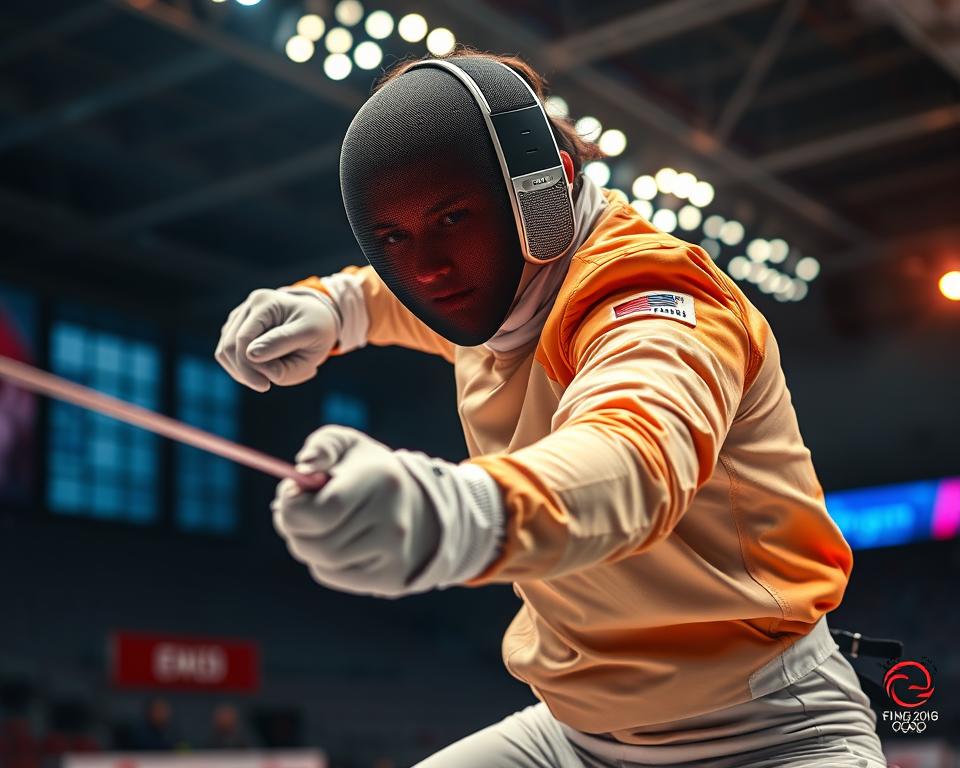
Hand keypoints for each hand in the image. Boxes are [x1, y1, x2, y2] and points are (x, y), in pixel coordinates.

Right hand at [214, 288, 339, 391]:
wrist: (317, 319)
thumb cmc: (317, 328)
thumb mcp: (310, 335)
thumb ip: (282, 345)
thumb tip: (252, 357)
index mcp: (266, 303)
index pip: (244, 340)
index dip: (251, 368)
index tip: (267, 386)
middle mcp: (249, 306)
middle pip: (229, 347)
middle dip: (246, 372)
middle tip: (268, 385)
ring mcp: (240, 316)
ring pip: (223, 352)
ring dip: (243, 372)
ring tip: (269, 376)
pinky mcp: (236, 328)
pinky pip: (227, 355)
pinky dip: (242, 368)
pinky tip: (263, 370)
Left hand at [271, 426, 504, 597]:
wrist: (418, 505)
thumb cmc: (369, 472)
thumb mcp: (348, 445)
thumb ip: (322, 446)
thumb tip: (304, 468)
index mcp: (382, 481)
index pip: (321, 512)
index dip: (292, 507)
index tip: (291, 493)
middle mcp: (393, 522)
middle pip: (314, 544)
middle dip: (293, 528)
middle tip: (298, 512)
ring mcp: (394, 555)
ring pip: (321, 562)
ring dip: (306, 544)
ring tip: (319, 525)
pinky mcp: (390, 578)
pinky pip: (333, 576)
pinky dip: (322, 561)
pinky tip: (336, 542)